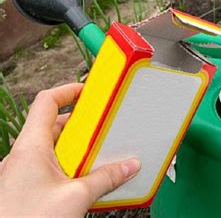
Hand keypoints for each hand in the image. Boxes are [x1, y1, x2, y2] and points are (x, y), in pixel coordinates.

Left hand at [0, 83, 140, 216]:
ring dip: (77, 151)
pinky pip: (51, 169)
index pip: (46, 102)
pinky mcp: (27, 189)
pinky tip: (86, 182)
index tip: (88, 90)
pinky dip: (70, 169)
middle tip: (103, 129)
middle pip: (55, 126)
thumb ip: (106, 178)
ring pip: (54, 150)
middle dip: (81, 127)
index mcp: (30, 147)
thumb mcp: (76, 197)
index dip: (68, 91)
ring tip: (99, 159)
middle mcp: (23, 156)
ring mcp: (23, 173)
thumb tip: (128, 166)